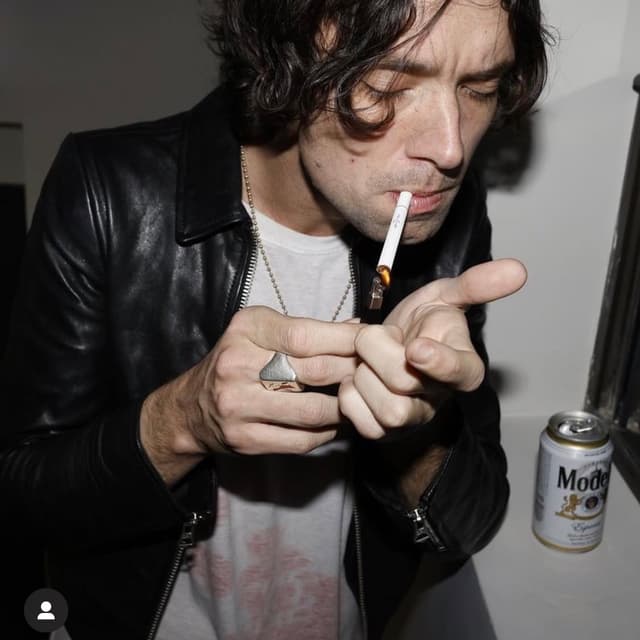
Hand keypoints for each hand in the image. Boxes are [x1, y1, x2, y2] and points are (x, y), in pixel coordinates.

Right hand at [142, 306, 359, 472]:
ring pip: (313, 410)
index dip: (345, 341)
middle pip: (314, 371)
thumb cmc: (237, 361)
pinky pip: (303, 440)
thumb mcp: (261, 331)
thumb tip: (359, 328)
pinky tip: (336, 422)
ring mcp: (239, 406)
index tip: (372, 343)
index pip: (305, 335)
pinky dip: (328, 432)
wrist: (192, 409)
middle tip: (375, 374)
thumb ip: (306, 330)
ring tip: (359, 400)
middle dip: (352, 373)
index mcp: (245, 330)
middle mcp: (238, 365)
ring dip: (345, 407)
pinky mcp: (245, 440)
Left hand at [338, 258, 526, 438]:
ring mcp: (411, 420)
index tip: (416, 347)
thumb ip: (476, 285)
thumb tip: (517, 269)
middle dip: (378, 351)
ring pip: (381, 403)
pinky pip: (355, 413)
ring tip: (370, 361)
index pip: (459, 373)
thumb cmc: (422, 328)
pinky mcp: (381, 432)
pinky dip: (349, 392)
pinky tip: (360, 379)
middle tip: (377, 337)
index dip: (438, 362)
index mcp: (464, 369)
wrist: (391, 355)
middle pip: (403, 382)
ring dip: (363, 373)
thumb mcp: (445, 298)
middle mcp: (440, 399)